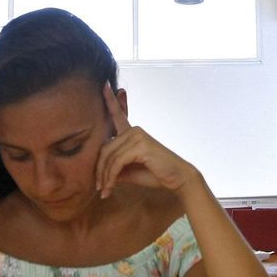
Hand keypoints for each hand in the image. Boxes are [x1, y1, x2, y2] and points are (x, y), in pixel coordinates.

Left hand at [94, 81, 199, 197]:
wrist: (177, 178)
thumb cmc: (156, 174)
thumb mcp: (131, 171)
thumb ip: (116, 168)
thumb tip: (100, 175)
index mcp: (132, 133)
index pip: (118, 115)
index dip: (110, 100)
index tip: (104, 84)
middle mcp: (133, 131)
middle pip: (104, 148)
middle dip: (99, 170)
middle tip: (99, 188)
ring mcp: (136, 136)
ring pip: (109, 156)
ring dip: (104, 177)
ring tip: (104, 192)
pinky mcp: (140, 145)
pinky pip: (116, 162)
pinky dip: (110, 177)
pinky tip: (110, 188)